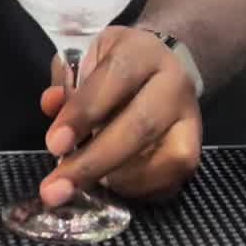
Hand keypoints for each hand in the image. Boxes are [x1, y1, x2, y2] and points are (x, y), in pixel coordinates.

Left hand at [38, 28, 201, 206]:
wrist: (164, 67)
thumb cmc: (118, 64)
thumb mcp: (89, 56)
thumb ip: (68, 82)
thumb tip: (52, 106)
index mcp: (143, 53)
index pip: (114, 79)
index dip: (83, 113)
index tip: (53, 144)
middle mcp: (174, 85)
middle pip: (139, 127)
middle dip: (94, 162)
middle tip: (56, 188)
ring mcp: (190, 121)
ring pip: (161, 161)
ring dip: (115, 181)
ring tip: (80, 187)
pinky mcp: (194, 152)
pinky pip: (169, 182)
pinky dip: (135, 192)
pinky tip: (109, 188)